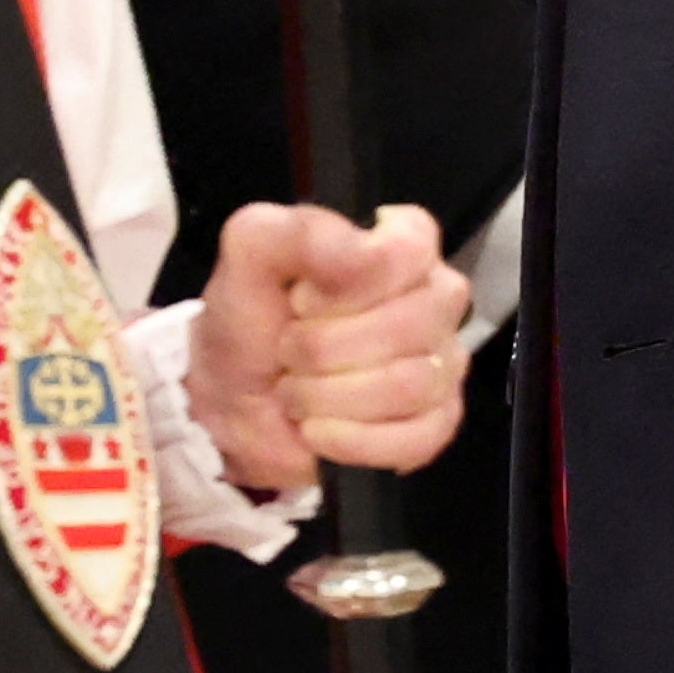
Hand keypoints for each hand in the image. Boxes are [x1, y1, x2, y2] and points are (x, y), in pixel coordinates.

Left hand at [190, 202, 471, 492]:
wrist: (231, 402)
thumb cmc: (250, 320)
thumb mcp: (251, 251)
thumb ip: (301, 233)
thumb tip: (363, 252)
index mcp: (402, 247)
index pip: (410, 250)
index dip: (349, 283)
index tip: (301, 300)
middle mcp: (435, 300)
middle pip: (412, 324)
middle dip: (326, 348)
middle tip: (289, 351)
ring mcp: (442, 364)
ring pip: (409, 385)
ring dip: (329, 395)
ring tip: (296, 391)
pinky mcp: (435, 423)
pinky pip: (416, 438)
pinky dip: (351, 440)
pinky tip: (317, 430)